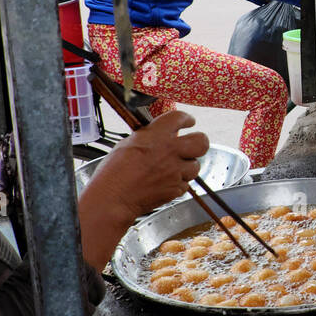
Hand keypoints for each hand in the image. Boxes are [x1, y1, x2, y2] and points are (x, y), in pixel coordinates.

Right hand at [77, 111, 208, 271]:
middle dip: (199, 142)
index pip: (181, 118)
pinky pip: (186, 183)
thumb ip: (149, 137)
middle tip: (191, 145)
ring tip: (173, 168)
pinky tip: (165, 182)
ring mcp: (175, 171)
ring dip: (187, 166)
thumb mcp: (128, 143)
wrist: (113, 198)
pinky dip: (178, 182)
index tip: (188, 122)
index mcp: (157, 135)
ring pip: (196, 165)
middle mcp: (170, 151)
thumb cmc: (114, 172)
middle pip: (202, 141)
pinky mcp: (176, 189)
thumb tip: (160, 135)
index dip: (186, 119)